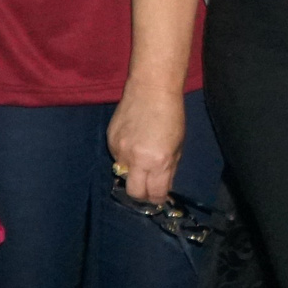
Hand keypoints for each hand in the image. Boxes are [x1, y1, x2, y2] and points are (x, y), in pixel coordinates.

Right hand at [107, 87, 186, 203]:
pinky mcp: (110, 141)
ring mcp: (120, 150)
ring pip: (123, 174)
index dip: (158, 199)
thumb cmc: (171, 115)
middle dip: (142, 194)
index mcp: (158, 162)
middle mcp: (137, 160)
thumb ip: (169, 169)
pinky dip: (125, 156)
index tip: (159, 197)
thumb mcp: (178, 145)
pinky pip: (117, 157)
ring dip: (133, 172)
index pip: (154, 194)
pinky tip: (133, 141)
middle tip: (148, 188)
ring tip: (141, 156)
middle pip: (134, 193)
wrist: (151, 89)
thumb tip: (163, 188)